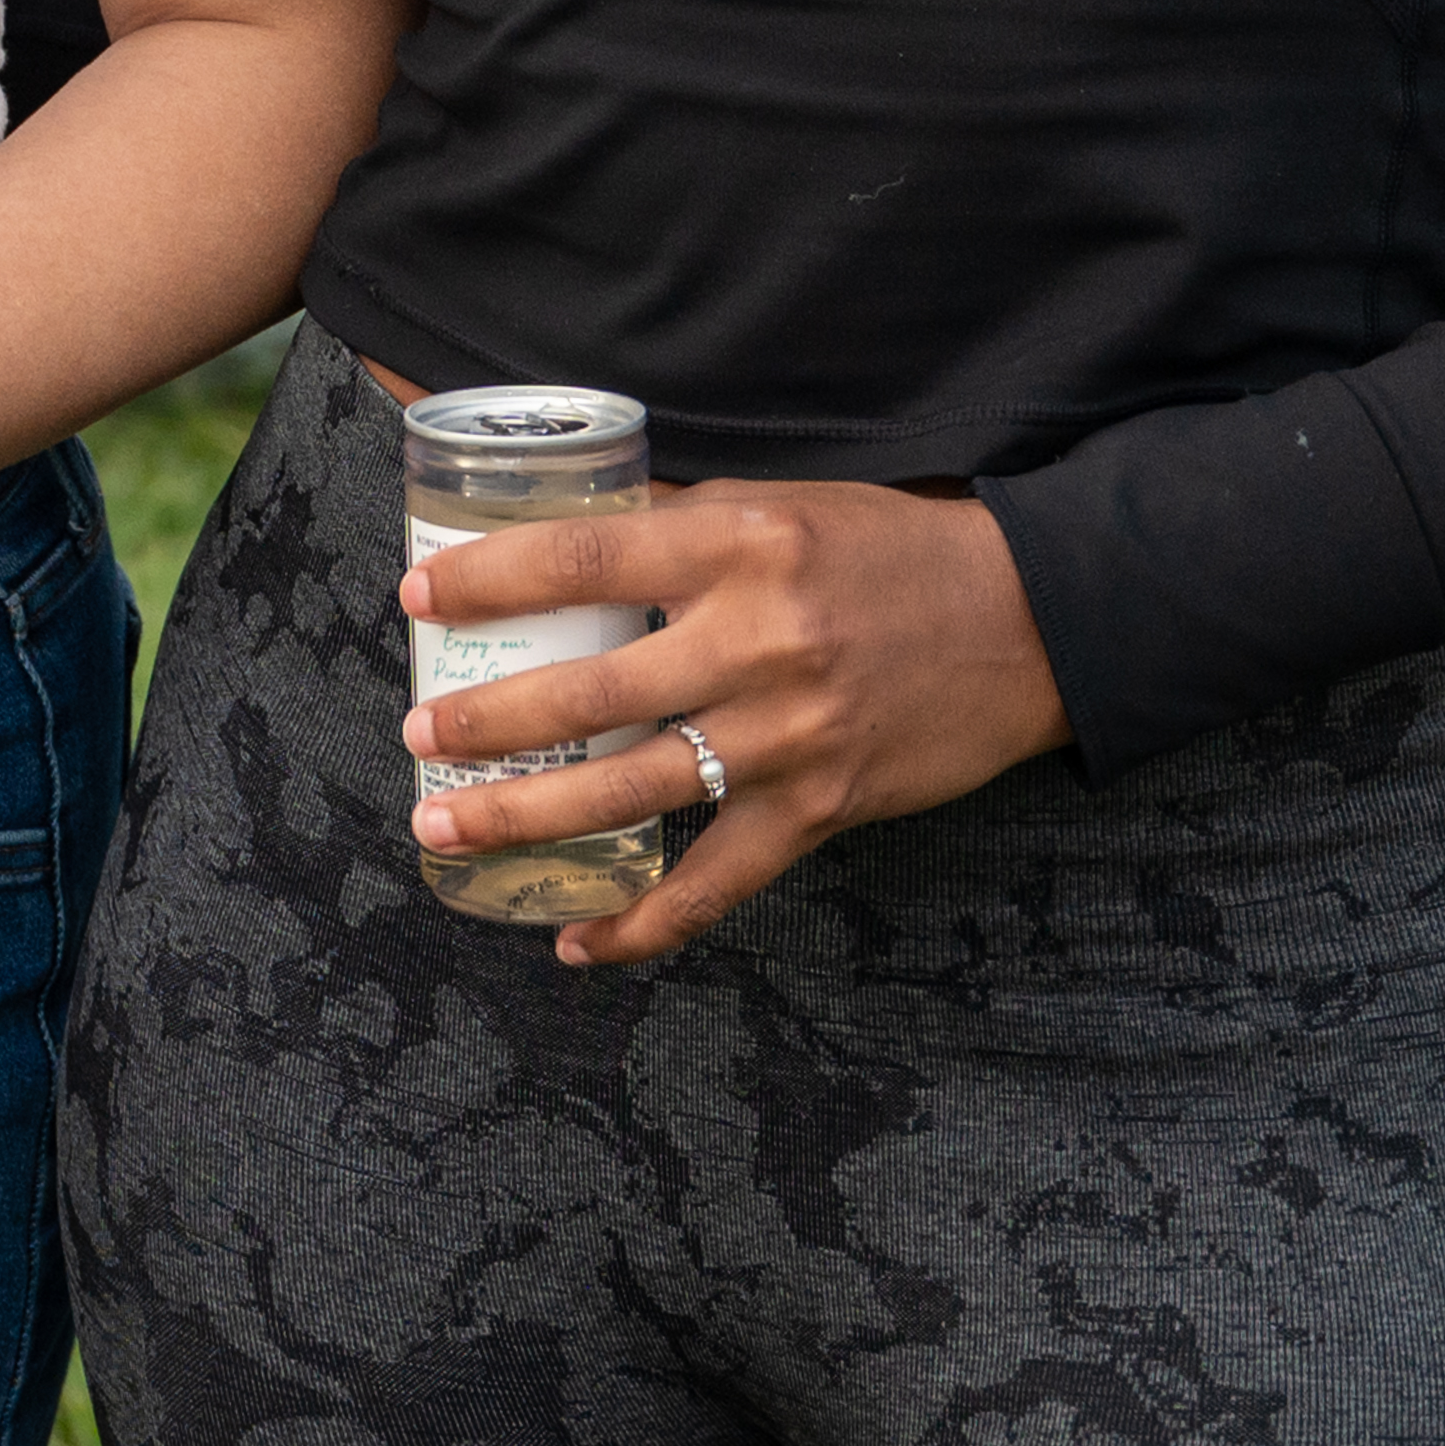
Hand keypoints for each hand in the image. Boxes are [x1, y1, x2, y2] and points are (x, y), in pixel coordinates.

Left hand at [402, 480, 1073, 966]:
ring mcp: (790, 735)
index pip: (580, 559)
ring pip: (630, 791)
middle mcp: (757, 641)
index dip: (488, 581)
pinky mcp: (824, 808)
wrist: (1030, 617)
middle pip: (587, 692)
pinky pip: (716, 884)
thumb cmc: (890, 548)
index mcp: (737, 544)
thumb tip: (562, 534)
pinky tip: (574, 940)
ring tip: (443, 827)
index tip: (418, 599)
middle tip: (414, 738)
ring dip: (525, 818)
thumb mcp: (778, 505)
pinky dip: (643, 923)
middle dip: (483, 723)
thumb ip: (677, 525)